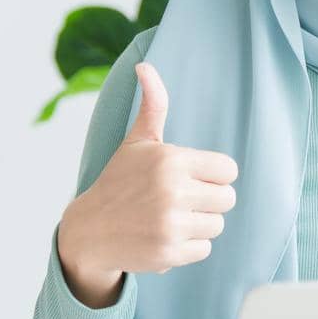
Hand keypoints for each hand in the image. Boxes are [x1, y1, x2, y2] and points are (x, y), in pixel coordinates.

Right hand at [57, 61, 238, 305]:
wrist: (88, 231)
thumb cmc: (121, 181)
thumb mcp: (137, 142)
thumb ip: (153, 105)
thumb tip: (145, 66)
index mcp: (171, 160)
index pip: (229, 170)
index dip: (214, 175)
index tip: (192, 178)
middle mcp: (171, 191)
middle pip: (228, 199)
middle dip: (208, 201)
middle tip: (180, 200)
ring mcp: (169, 224)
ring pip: (217, 225)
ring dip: (199, 224)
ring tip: (170, 218)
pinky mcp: (168, 253)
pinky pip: (204, 249)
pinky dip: (188, 246)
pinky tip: (164, 237)